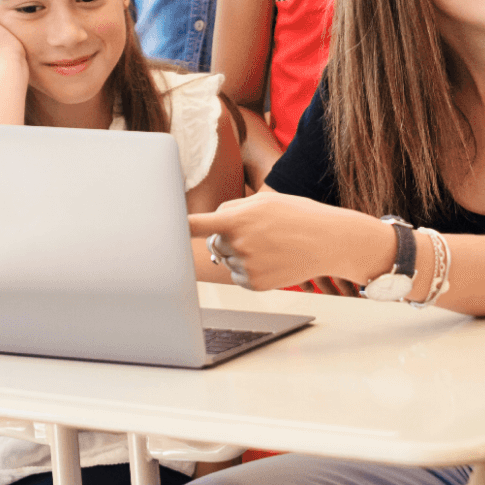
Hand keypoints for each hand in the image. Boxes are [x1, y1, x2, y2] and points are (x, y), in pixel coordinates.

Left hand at [188, 191, 389, 291]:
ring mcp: (245, 266)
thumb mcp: (264, 201)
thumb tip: (207, 231)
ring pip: (225, 259)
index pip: (196, 225)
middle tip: (256, 230)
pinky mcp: (254, 284)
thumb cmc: (296, 215)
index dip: (175, 227)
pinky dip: (247, 268)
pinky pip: (237, 275)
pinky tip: (270, 259)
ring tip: (269, 244)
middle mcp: (237, 244)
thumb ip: (231, 210)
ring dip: (239, 252)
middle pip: (213, 241)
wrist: (328, 240)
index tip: (156, 230)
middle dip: (226, 235)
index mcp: (237, 219)